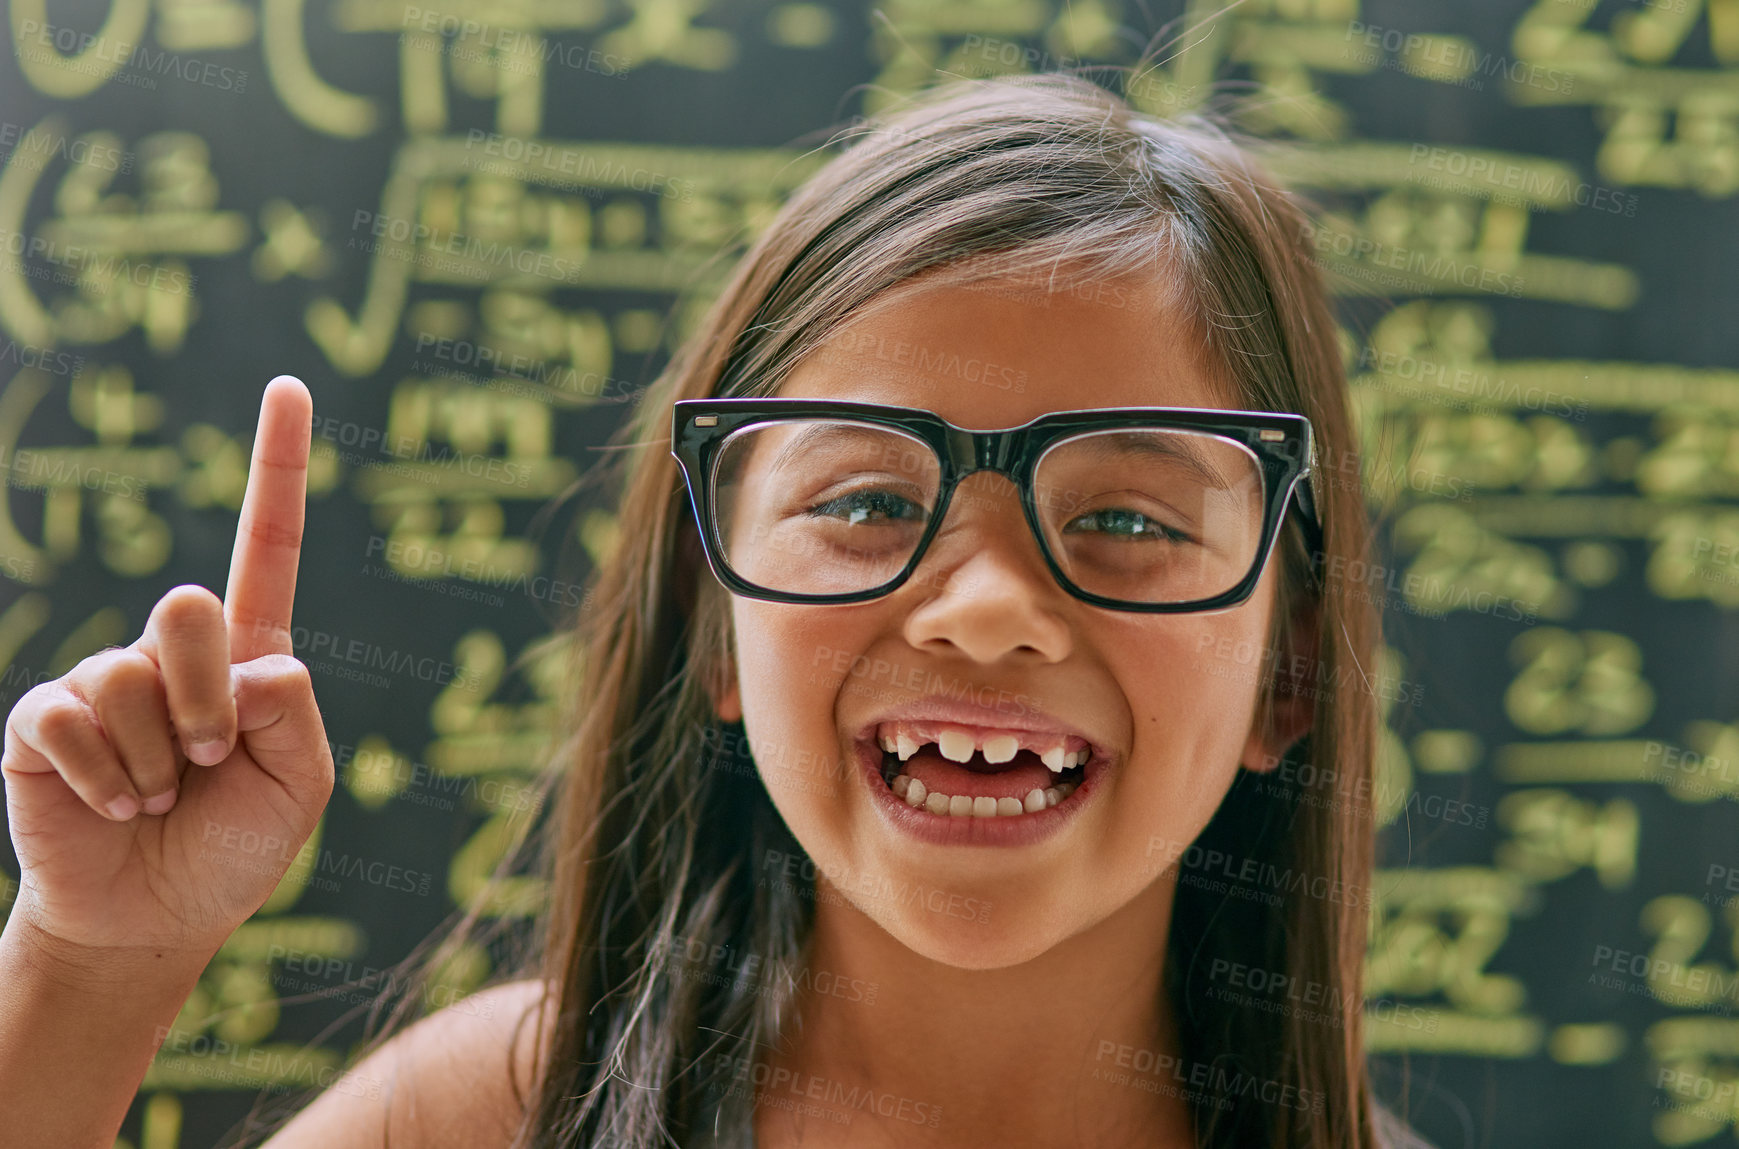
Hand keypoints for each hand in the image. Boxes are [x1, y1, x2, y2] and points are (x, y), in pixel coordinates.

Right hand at [2, 375, 334, 958]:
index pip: (268, 545)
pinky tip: (113, 803)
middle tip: (207, 761)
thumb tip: (262, 658)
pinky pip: (70, 716)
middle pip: (188, 607)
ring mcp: (102, 681)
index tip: (290, 382)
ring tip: (159, 798)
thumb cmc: (234, 849)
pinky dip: (105, 775)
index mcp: (246, 655)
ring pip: (130, 675)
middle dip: (206, 698)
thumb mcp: (298, 788)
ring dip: (157, 757)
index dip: (278, 466)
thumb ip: (297, 717)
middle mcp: (172, 653)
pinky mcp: (43, 721)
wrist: (154, 920)